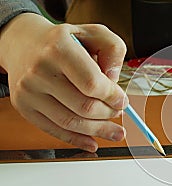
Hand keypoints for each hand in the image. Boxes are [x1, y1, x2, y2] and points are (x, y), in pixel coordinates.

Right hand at [0, 13, 127, 151]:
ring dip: (98, 131)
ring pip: (71, 123)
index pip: (92, 84)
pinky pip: (54, 130)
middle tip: (118, 113)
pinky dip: (77, 140)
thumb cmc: (62, 41)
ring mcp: (29, 91)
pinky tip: (92, 142)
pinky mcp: (24, 107)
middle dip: (108, 114)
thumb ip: (112, 49)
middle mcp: (40, 70)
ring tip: (115, 132)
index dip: (112, 97)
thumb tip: (114, 80)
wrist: (24, 43)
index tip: (122, 101)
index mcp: (59, 49)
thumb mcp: (93, 32)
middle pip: (83, 107)